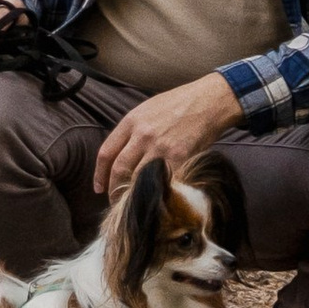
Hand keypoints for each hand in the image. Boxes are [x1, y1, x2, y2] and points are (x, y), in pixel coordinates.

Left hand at [94, 73, 243, 194]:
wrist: (209, 101)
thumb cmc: (180, 103)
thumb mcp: (149, 108)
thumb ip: (133, 130)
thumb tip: (122, 155)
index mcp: (131, 121)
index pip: (106, 153)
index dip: (99, 174)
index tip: (99, 188)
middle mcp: (142, 135)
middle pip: (119, 169)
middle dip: (114, 190)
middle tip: (115, 202)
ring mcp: (161, 148)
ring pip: (138, 179)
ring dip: (134, 195)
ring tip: (135, 206)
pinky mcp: (180, 159)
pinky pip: (163, 182)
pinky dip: (158, 194)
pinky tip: (157, 201)